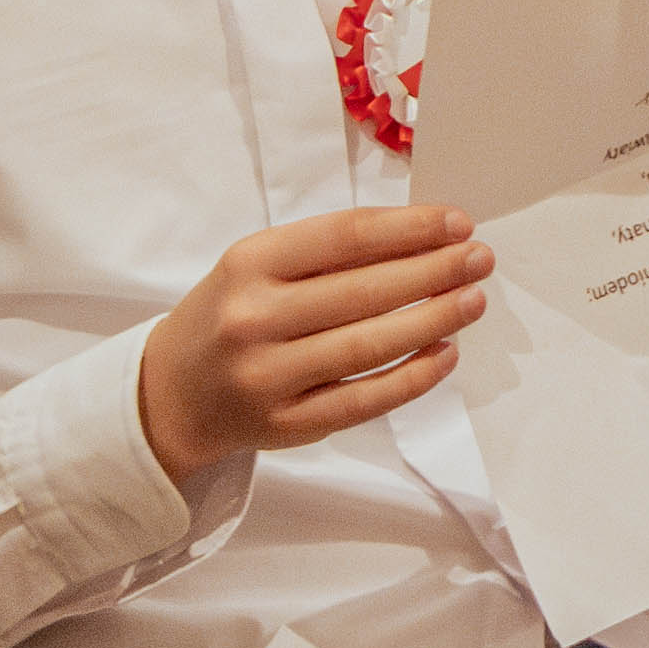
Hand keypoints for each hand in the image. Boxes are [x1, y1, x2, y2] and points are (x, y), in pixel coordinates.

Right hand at [139, 202, 485, 481]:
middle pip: (364, 292)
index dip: (411, 229)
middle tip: (480, 260)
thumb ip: (329, 252)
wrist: (168, 394)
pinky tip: (447, 354)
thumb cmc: (230, 315)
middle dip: (434, 272)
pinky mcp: (283, 424)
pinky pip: (362, 401)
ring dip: (433, 321)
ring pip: (368, 347)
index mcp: (249, 264)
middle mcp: (253, 318)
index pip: (345, 237)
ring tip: (473, 301)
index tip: (458, 223)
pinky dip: (412, 378)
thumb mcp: (258, 267)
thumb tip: (425, 238)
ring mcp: (266, 376)